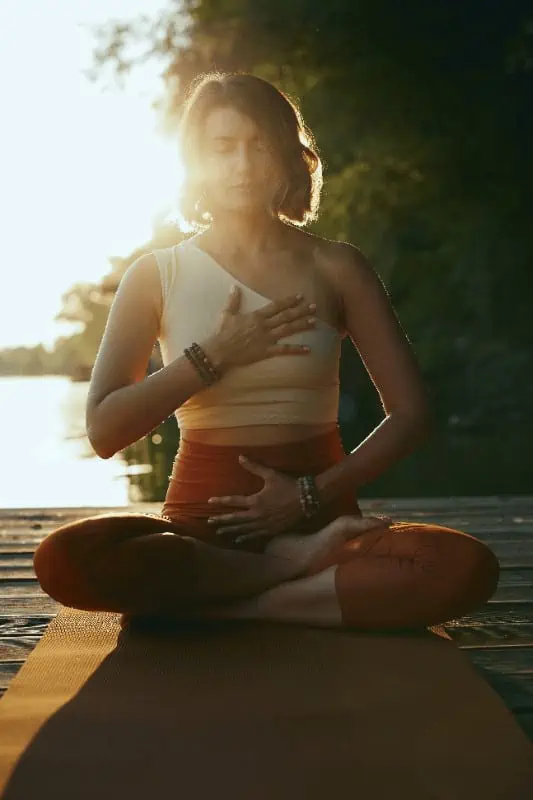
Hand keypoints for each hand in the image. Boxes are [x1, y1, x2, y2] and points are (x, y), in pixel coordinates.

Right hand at [201, 286, 316, 373]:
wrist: (219, 351)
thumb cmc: (222, 333)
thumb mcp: (226, 314)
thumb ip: (233, 300)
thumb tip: (234, 286)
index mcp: (256, 316)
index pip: (276, 306)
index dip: (289, 301)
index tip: (300, 296)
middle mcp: (264, 325)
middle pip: (286, 316)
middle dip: (301, 311)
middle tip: (314, 307)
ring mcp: (267, 338)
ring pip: (288, 330)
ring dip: (301, 325)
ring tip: (314, 322)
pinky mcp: (266, 351)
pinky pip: (284, 350)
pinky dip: (297, 349)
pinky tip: (308, 349)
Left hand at [207, 455, 304, 544]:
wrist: (306, 499)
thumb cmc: (288, 485)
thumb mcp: (270, 474)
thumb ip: (254, 467)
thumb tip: (240, 457)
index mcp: (255, 501)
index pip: (233, 501)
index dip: (220, 501)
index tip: (209, 501)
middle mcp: (257, 515)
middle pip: (235, 518)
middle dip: (222, 520)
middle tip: (210, 522)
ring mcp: (264, 524)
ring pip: (243, 529)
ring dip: (231, 530)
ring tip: (219, 532)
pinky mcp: (272, 530)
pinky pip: (255, 535)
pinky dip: (246, 537)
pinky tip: (239, 539)